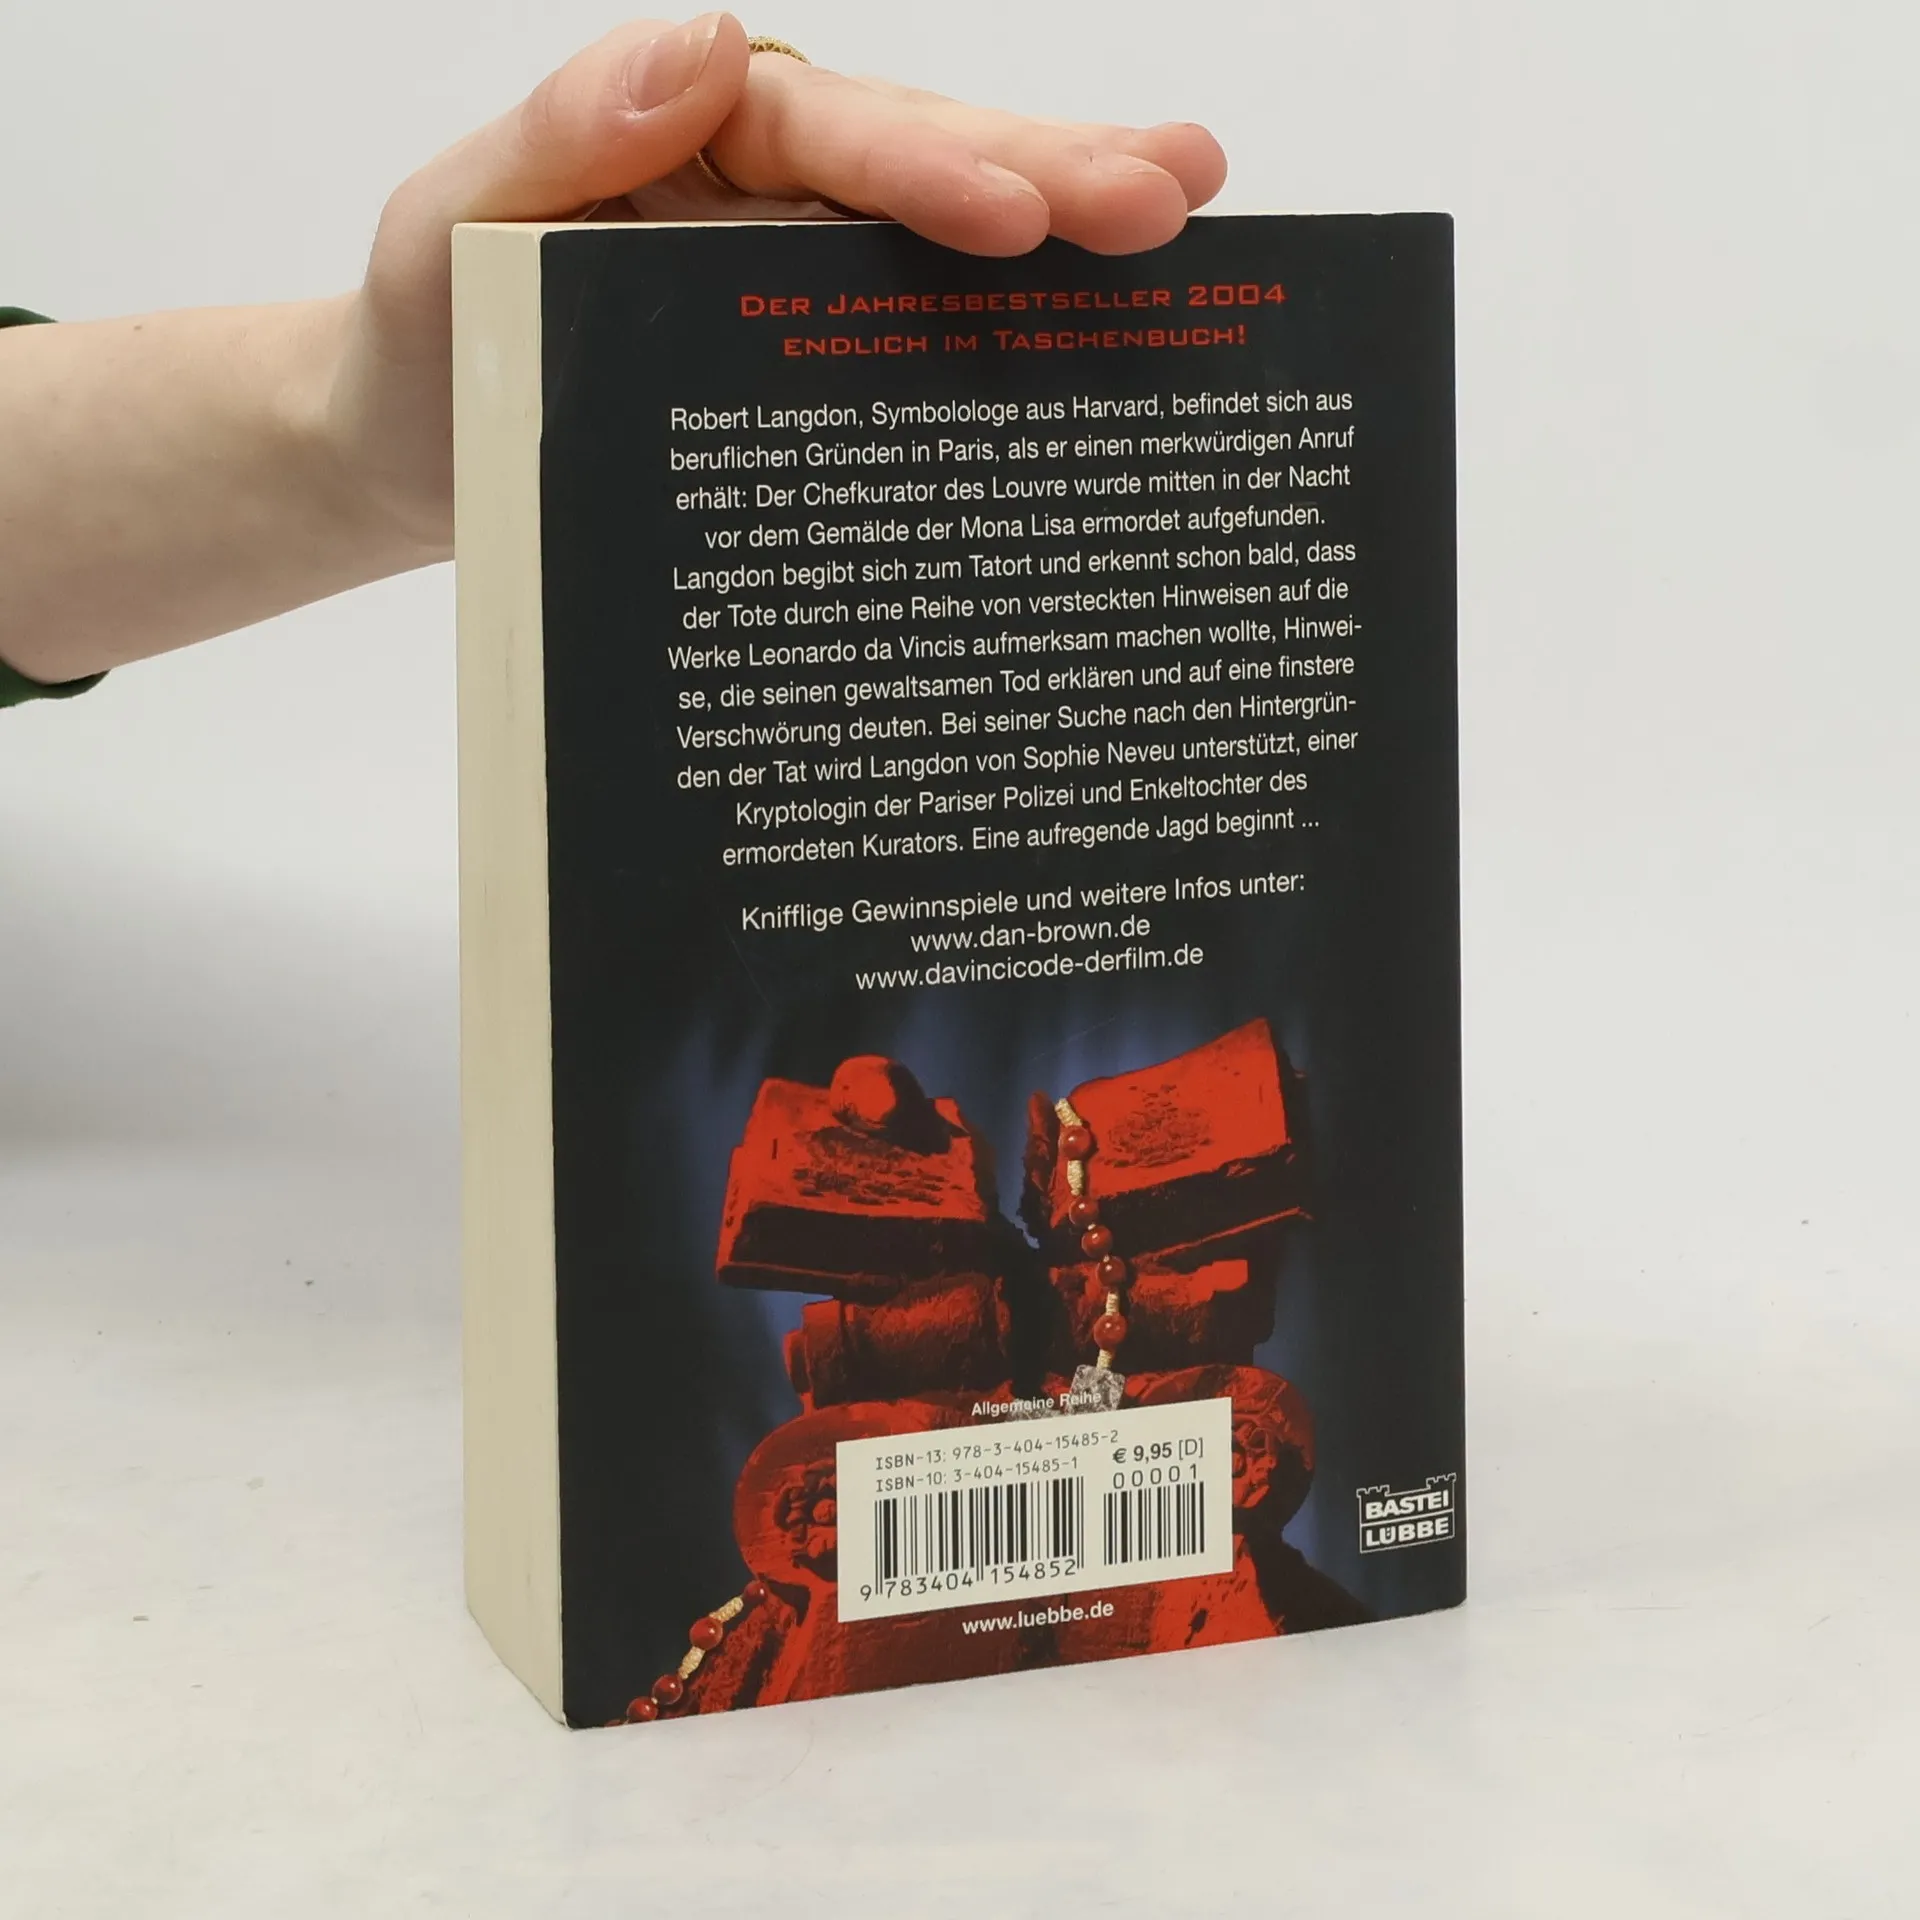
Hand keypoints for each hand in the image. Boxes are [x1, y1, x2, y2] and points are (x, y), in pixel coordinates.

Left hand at [326, 13, 1227, 557]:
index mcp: (698, 140)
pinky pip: (923, 343)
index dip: (930, 169)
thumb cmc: (427, 337)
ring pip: (950, 250)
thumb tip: (702, 45)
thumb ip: (555, 142)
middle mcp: (774, 196)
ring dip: (1066, 241)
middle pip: (927, 167)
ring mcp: (810, 282)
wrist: (418, 458)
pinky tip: (1106, 341)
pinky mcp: (824, 369)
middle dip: (1053, 177)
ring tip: (1188, 221)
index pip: (831, 135)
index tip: (1020, 213)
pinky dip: (1014, 340)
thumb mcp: (452, 227)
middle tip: (1179, 191)